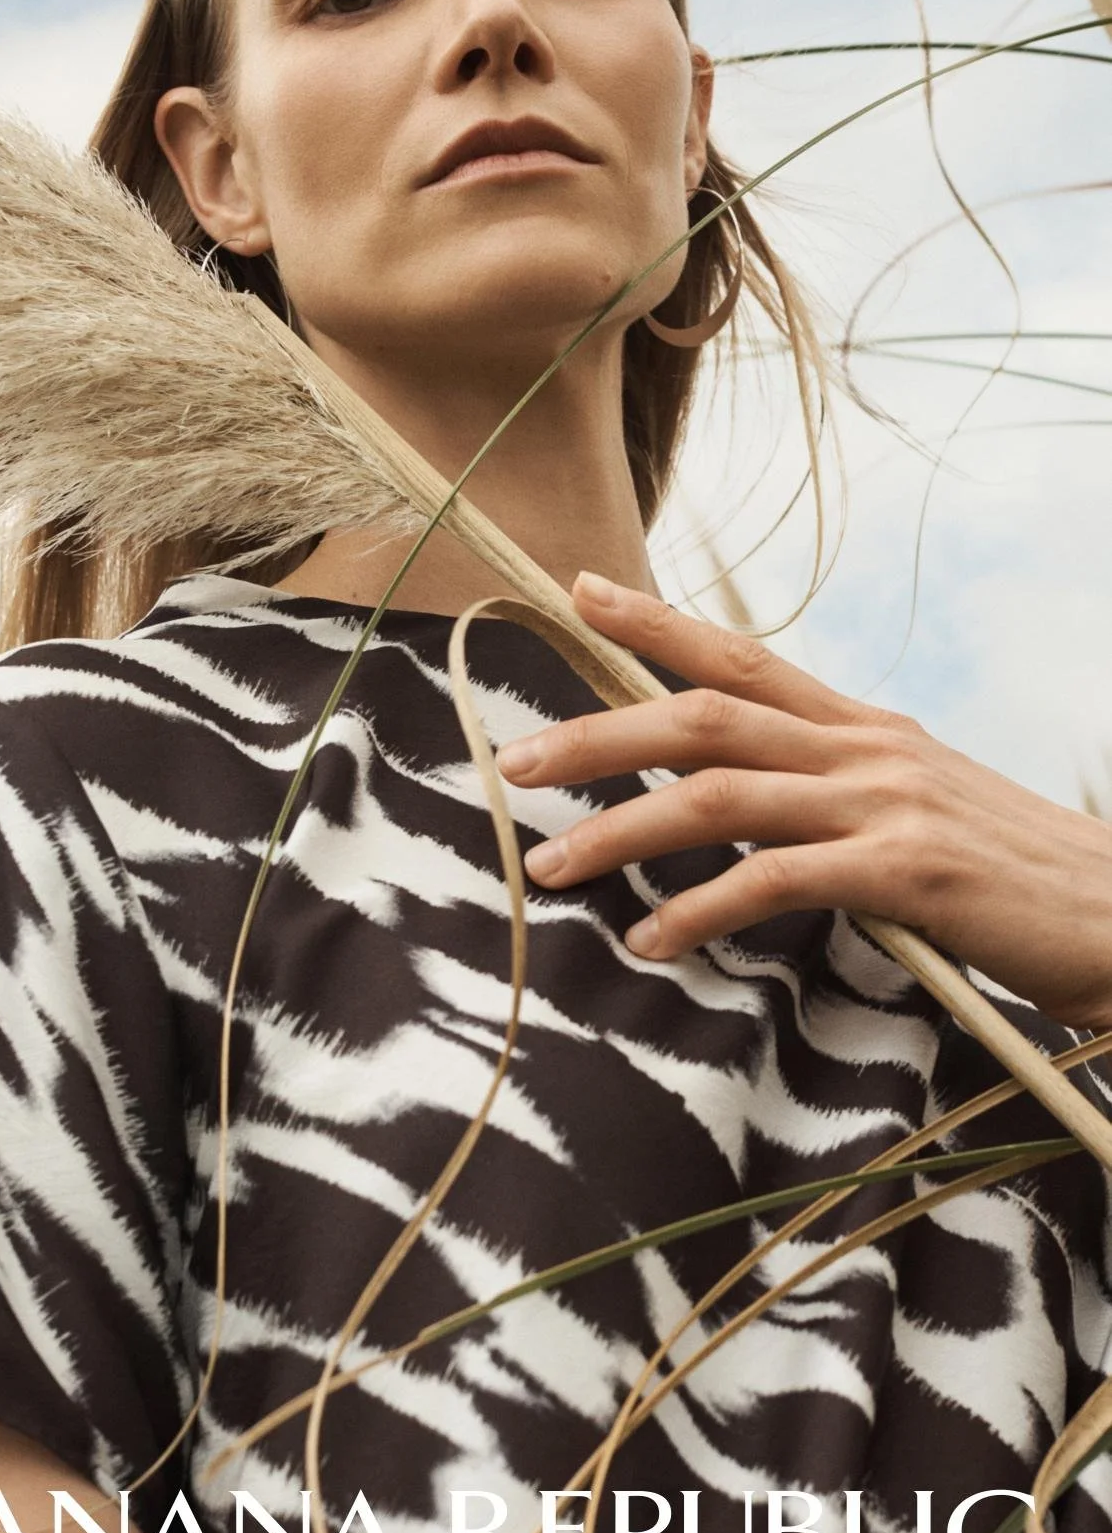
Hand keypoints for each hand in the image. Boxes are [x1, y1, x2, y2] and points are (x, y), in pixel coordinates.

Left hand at [494, 571, 1111, 1029]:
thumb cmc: (1016, 878)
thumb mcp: (920, 811)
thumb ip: (838, 797)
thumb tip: (755, 812)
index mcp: (865, 730)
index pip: (742, 656)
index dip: (657, 621)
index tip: (579, 591)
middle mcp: (866, 749)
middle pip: (704, 717)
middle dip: (600, 733)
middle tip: (515, 762)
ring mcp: (885, 805)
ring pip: (720, 795)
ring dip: (621, 829)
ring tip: (548, 865)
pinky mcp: (907, 872)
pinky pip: (776, 882)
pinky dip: (701, 909)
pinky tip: (652, 940)